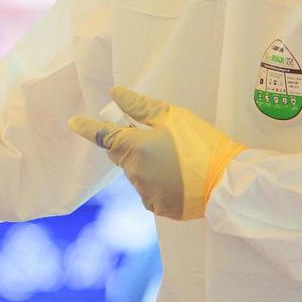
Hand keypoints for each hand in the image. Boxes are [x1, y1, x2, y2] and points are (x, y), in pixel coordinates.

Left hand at [69, 86, 246, 220]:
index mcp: (134, 148)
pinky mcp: (158, 207)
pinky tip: (176, 178)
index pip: (102, 135)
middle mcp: (134, 173)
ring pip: (135, 173)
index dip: (87, 127)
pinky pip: (148, 191)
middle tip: (153, 137)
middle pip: (119, 155)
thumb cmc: (201, 143)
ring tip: (174, 159)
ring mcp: (145, 193)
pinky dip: (155, 183)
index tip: (74, 123)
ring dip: (143, 165)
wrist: (228, 181)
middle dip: (128, 145)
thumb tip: (116, 94)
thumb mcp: (173, 117)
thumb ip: (140, 106)